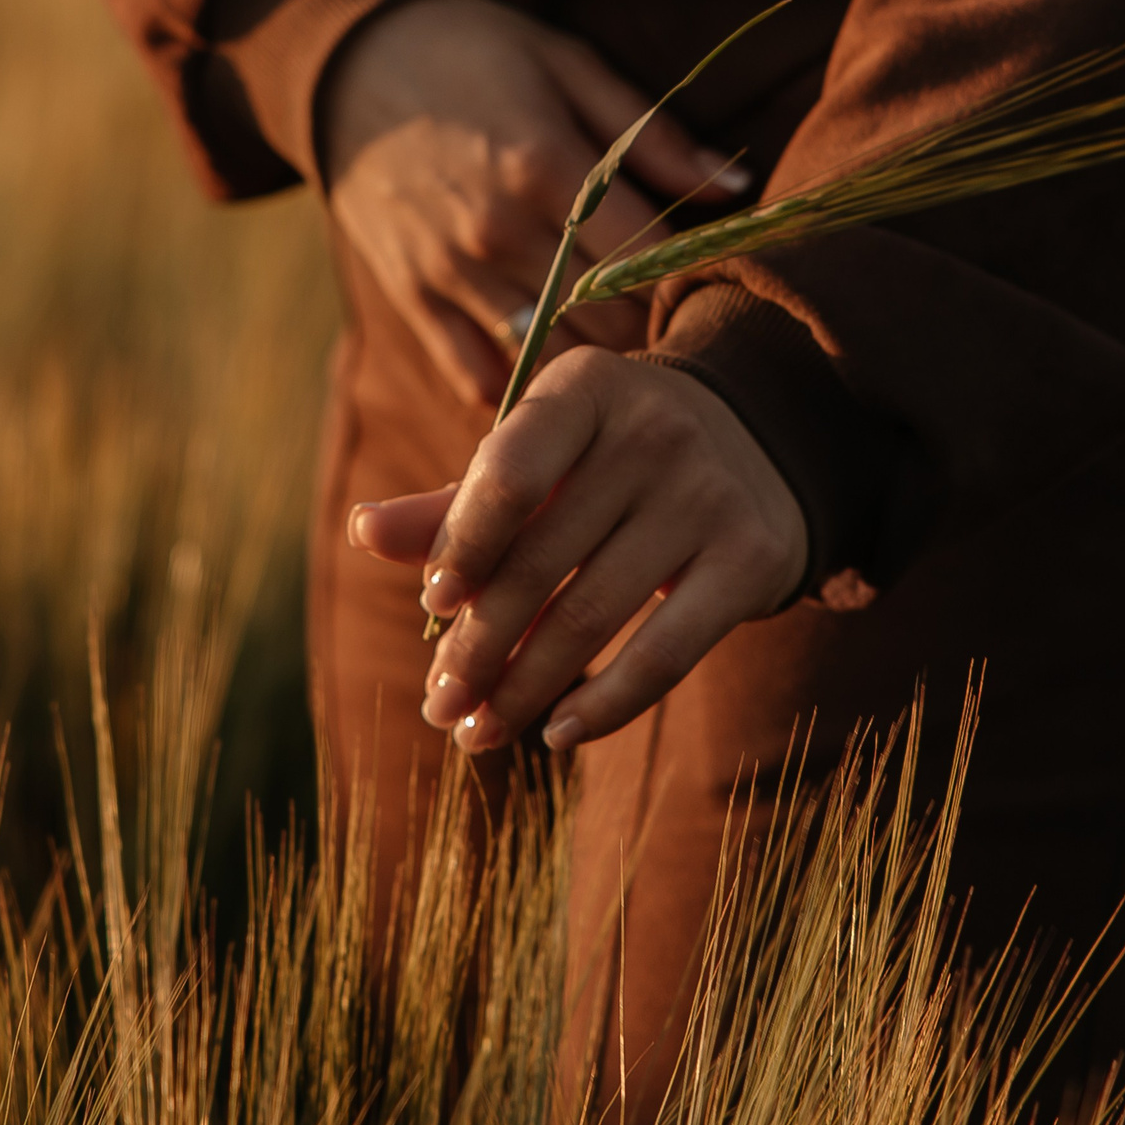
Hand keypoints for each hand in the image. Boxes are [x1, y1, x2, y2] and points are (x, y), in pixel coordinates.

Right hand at [319, 0, 747, 405]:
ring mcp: (452, 271)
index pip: (647, 259)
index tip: (705, 276)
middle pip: (607, 321)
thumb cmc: (476, 51)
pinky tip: (553, 374)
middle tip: (672, 319)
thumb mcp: (568, 67)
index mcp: (547, 167)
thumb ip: (653, 136)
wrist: (348, 60)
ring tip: (623, 349)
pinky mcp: (414, 297)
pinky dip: (521, 388)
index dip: (687, 278)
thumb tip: (738, 190)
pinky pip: (476, 375)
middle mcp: (499, 230)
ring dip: (594, 364)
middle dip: (649, 327)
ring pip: (550, 358)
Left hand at [347, 349, 806, 751]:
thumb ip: (458, 501)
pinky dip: (605, 706)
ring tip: (479, 733)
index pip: (509, 472)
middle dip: (478, 646)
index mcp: (587, 389)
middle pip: (540, 562)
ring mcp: (709, 494)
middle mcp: (654, 432)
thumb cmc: (614, 457)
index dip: (462, 544)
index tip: (432, 604)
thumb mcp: (544, 456)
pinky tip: (557, 735)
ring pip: (592, 616)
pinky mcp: (752, 558)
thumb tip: (366, 533)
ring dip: (523, 689)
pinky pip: (665, 653)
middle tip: (439, 706)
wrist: (758, 445)